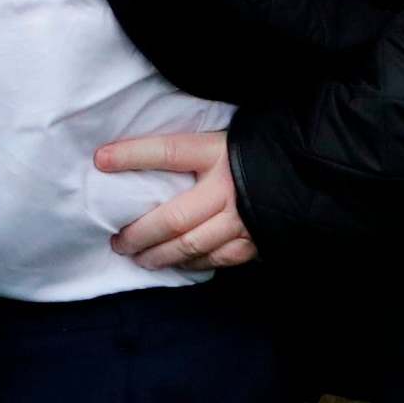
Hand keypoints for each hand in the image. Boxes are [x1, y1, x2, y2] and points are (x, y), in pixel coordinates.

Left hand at [97, 130, 256, 270]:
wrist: (303, 171)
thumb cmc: (250, 151)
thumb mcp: (219, 139)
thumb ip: (185, 151)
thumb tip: (131, 155)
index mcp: (216, 153)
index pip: (167, 152)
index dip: (131, 156)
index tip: (100, 160)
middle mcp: (227, 188)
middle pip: (173, 218)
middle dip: (139, 234)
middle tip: (117, 242)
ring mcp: (242, 219)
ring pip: (190, 245)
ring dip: (159, 255)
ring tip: (137, 257)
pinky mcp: (255, 241)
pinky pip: (215, 259)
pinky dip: (191, 263)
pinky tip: (174, 262)